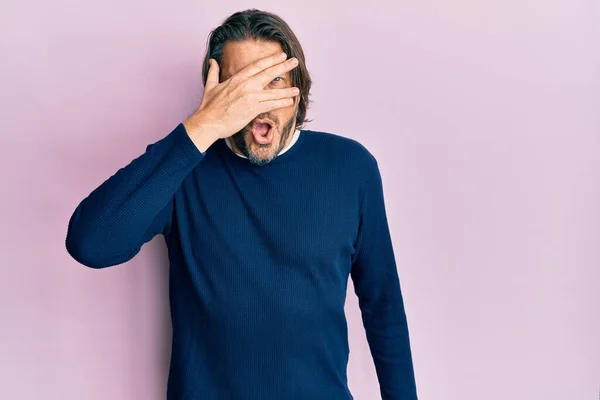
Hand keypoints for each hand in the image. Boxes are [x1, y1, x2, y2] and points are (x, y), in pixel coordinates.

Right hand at [183, 52, 299, 148]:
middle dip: (283, 66)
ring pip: (273, 92)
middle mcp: (245, 85)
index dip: (271, 60)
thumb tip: (213, 61)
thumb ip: (214, 72)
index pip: (257, 66)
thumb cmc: (208, 106)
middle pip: (268, 73)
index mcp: (236, 78)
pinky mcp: (253, 110)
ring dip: (287, 90)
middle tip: (294, 61)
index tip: (281, 55)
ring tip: (297, 88)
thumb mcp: (210, 85)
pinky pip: (271, 105)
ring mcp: (250, 97)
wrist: (208, 122)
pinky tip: (290, 102)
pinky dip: (281, 103)